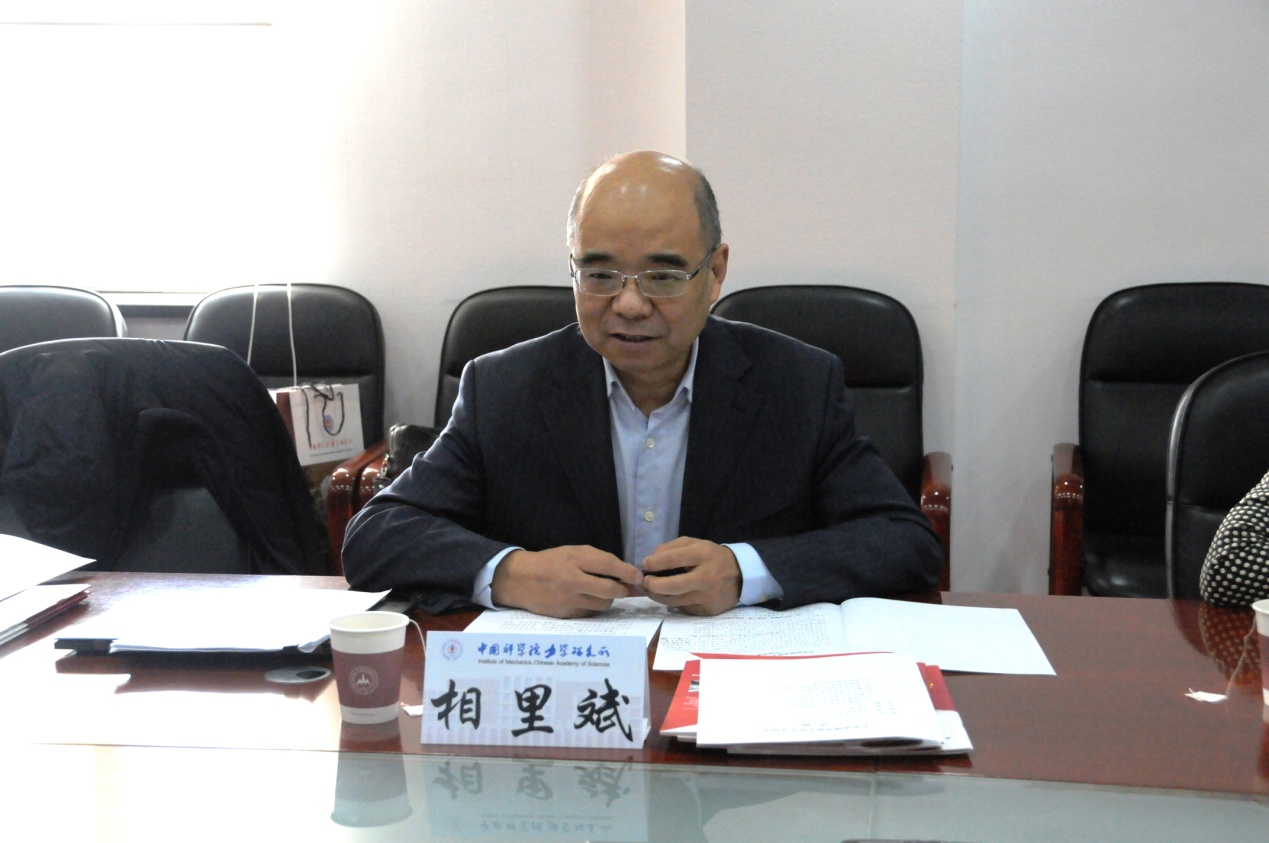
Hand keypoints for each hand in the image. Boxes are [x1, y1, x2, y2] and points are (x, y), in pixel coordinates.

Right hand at [491, 546, 642, 617]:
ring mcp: (568, 600)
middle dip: (624, 590)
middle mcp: (572, 580)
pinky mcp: (566, 615)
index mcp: (574, 559)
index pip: (608, 565)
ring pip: (603, 605)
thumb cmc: (551, 562)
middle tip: (629, 588)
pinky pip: (590, 613)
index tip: (639, 577)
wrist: (520, 580)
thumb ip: (598, 561)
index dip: (628, 572)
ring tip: (601, 591)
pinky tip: (586, 599)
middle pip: (610, 590)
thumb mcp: (573, 552)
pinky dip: (594, 607)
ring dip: (608, 599)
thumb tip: (627, 574)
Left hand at [641, 537, 740, 615]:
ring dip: (658, 596)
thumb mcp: (696, 544)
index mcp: (703, 555)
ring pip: (674, 601)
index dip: (655, 562)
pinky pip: (683, 607)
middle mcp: (706, 578)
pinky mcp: (707, 610)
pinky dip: (673, 602)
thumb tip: (651, 560)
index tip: (645, 564)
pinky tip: (670, 596)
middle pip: (672, 585)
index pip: (673, 559)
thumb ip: (672, 548)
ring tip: (651, 590)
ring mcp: (707, 597)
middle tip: (645, 582)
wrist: (741, 576)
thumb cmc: (712, 557)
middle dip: (653, 584)